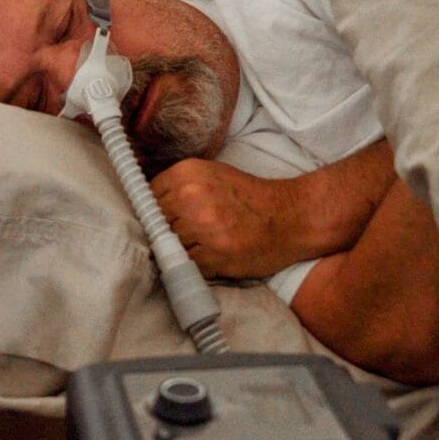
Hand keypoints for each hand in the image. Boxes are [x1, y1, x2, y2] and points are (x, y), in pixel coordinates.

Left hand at [150, 159, 311, 278]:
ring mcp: (202, 228)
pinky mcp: (214, 255)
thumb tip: (149, 206)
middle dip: (168, 231)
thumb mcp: (212, 176)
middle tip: (188, 234)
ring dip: (182, 250)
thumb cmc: (250, 198)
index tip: (164, 219)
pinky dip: (196, 265)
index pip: (148, 197)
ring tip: (204, 244)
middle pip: (156, 223)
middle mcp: (191, 197)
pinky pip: (187, 265)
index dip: (155, 211)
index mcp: (188, 173)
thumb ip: (180, 187)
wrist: (290, 217)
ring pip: (169, 246)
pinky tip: (212, 256)